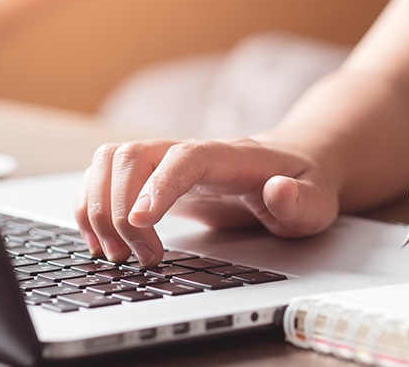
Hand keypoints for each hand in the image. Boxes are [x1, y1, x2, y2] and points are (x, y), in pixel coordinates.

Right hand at [75, 137, 339, 267]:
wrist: (294, 168)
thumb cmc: (303, 186)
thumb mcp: (316, 201)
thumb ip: (301, 200)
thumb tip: (278, 190)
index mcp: (232, 156)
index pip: (186, 157)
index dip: (158, 186)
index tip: (140, 223)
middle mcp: (193, 152)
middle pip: (134, 155)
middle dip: (120, 209)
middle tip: (139, 257)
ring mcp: (169, 162)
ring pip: (110, 161)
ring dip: (98, 207)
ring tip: (117, 253)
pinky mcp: (155, 178)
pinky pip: (106, 177)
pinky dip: (92, 207)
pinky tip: (105, 241)